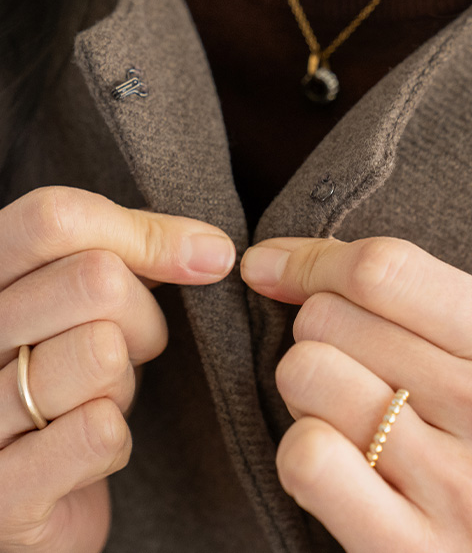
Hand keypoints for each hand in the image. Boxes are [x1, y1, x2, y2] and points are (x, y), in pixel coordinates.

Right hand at [0, 186, 234, 552]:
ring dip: (123, 383)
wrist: (32, 487)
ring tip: (97, 396)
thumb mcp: (95, 297)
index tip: (204, 258)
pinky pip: (99, 432)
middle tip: (128, 349)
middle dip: (143, 318)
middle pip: (95, 280)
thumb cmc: (68, 370)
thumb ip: (142, 251)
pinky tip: (91, 444)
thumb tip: (214, 252)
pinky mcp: (3, 490)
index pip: (57, 217)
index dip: (144, 235)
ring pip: (101, 353)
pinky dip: (116, 440)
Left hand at [241, 236, 471, 551]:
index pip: (384, 269)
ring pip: (307, 374)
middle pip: (329, 318)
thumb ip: (416, 300)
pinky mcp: (412, 552)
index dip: (310, 259)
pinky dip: (303, 453)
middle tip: (352, 370)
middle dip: (319, 334)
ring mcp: (462, 488)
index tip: (272, 265)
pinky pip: (307, 457)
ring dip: (308, 392)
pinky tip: (338, 466)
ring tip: (349, 416)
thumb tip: (277, 261)